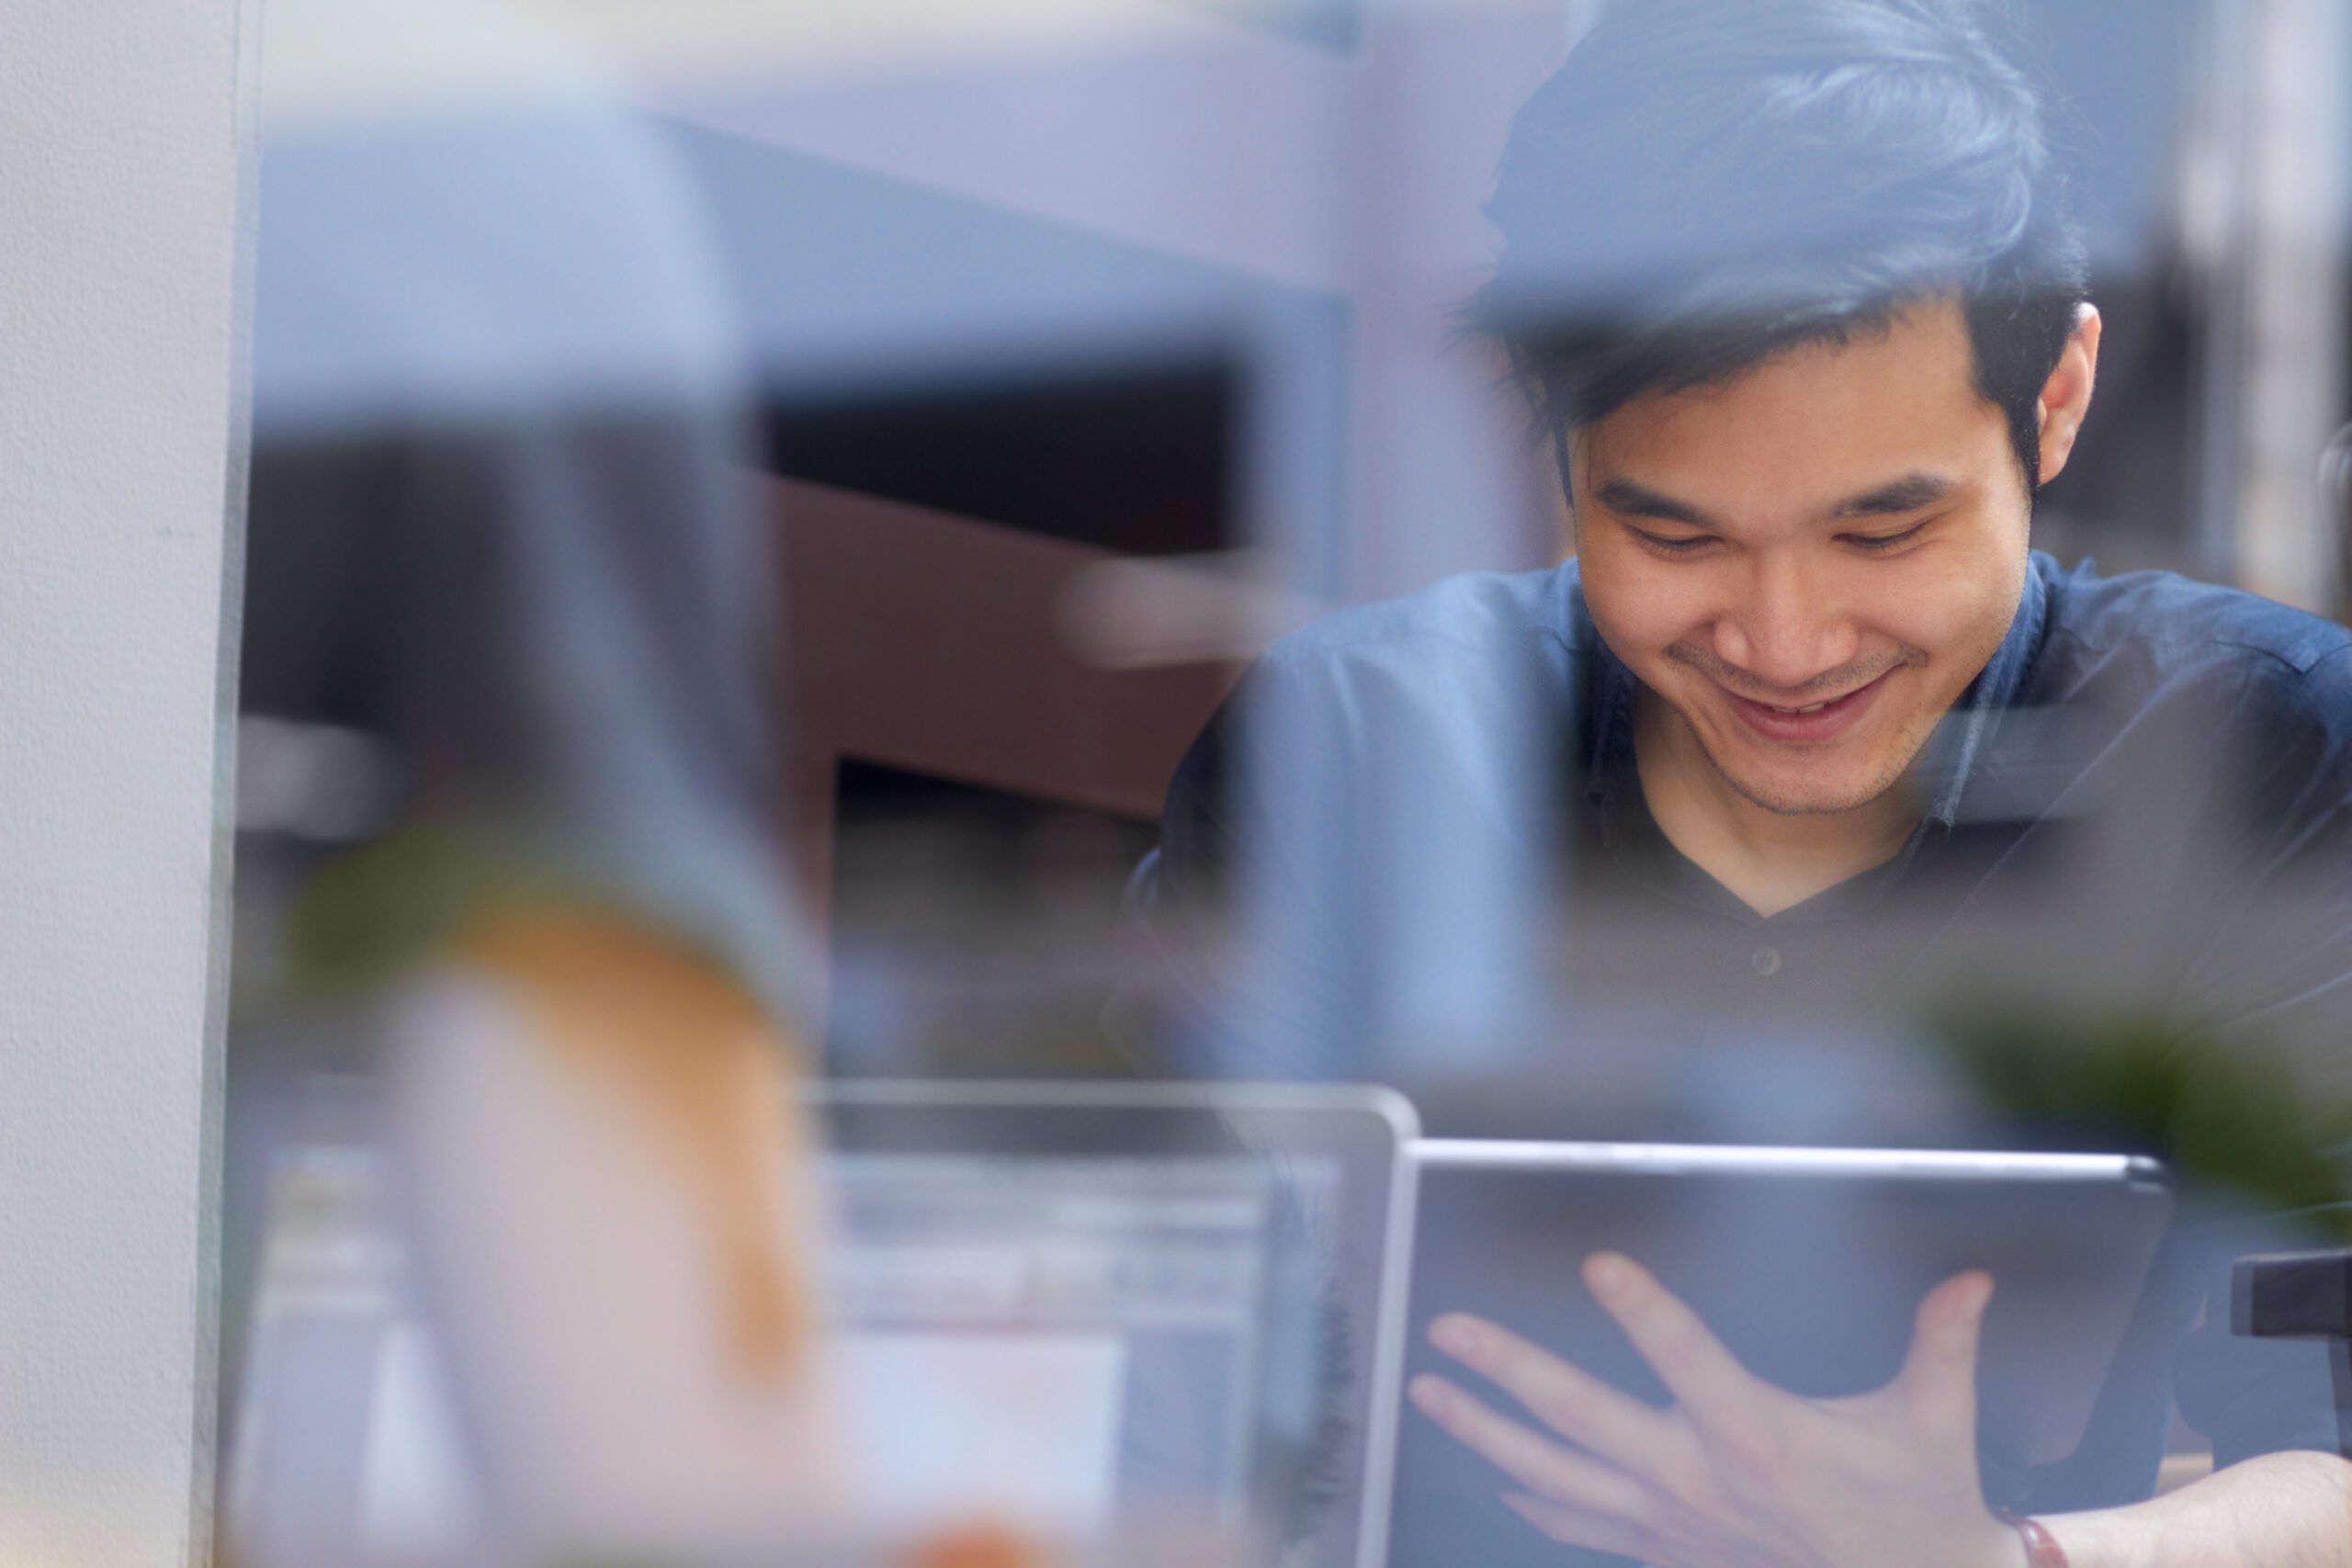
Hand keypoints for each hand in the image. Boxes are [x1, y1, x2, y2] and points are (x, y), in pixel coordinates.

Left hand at [1407, 1254, 2023, 1567]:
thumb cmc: (1921, 1499)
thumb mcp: (1937, 1420)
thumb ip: (1943, 1343)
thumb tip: (1970, 1278)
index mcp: (1757, 1433)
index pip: (1686, 1357)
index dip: (1643, 1310)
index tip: (1597, 1265)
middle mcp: (1697, 1478)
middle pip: (1581, 1417)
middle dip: (1507, 1372)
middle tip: (1447, 1331)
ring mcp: (1670, 1521)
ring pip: (1555, 1475)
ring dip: (1485, 1433)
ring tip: (1426, 1392)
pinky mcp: (1665, 1550)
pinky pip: (1580, 1525)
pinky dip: (1531, 1499)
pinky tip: (1496, 1472)